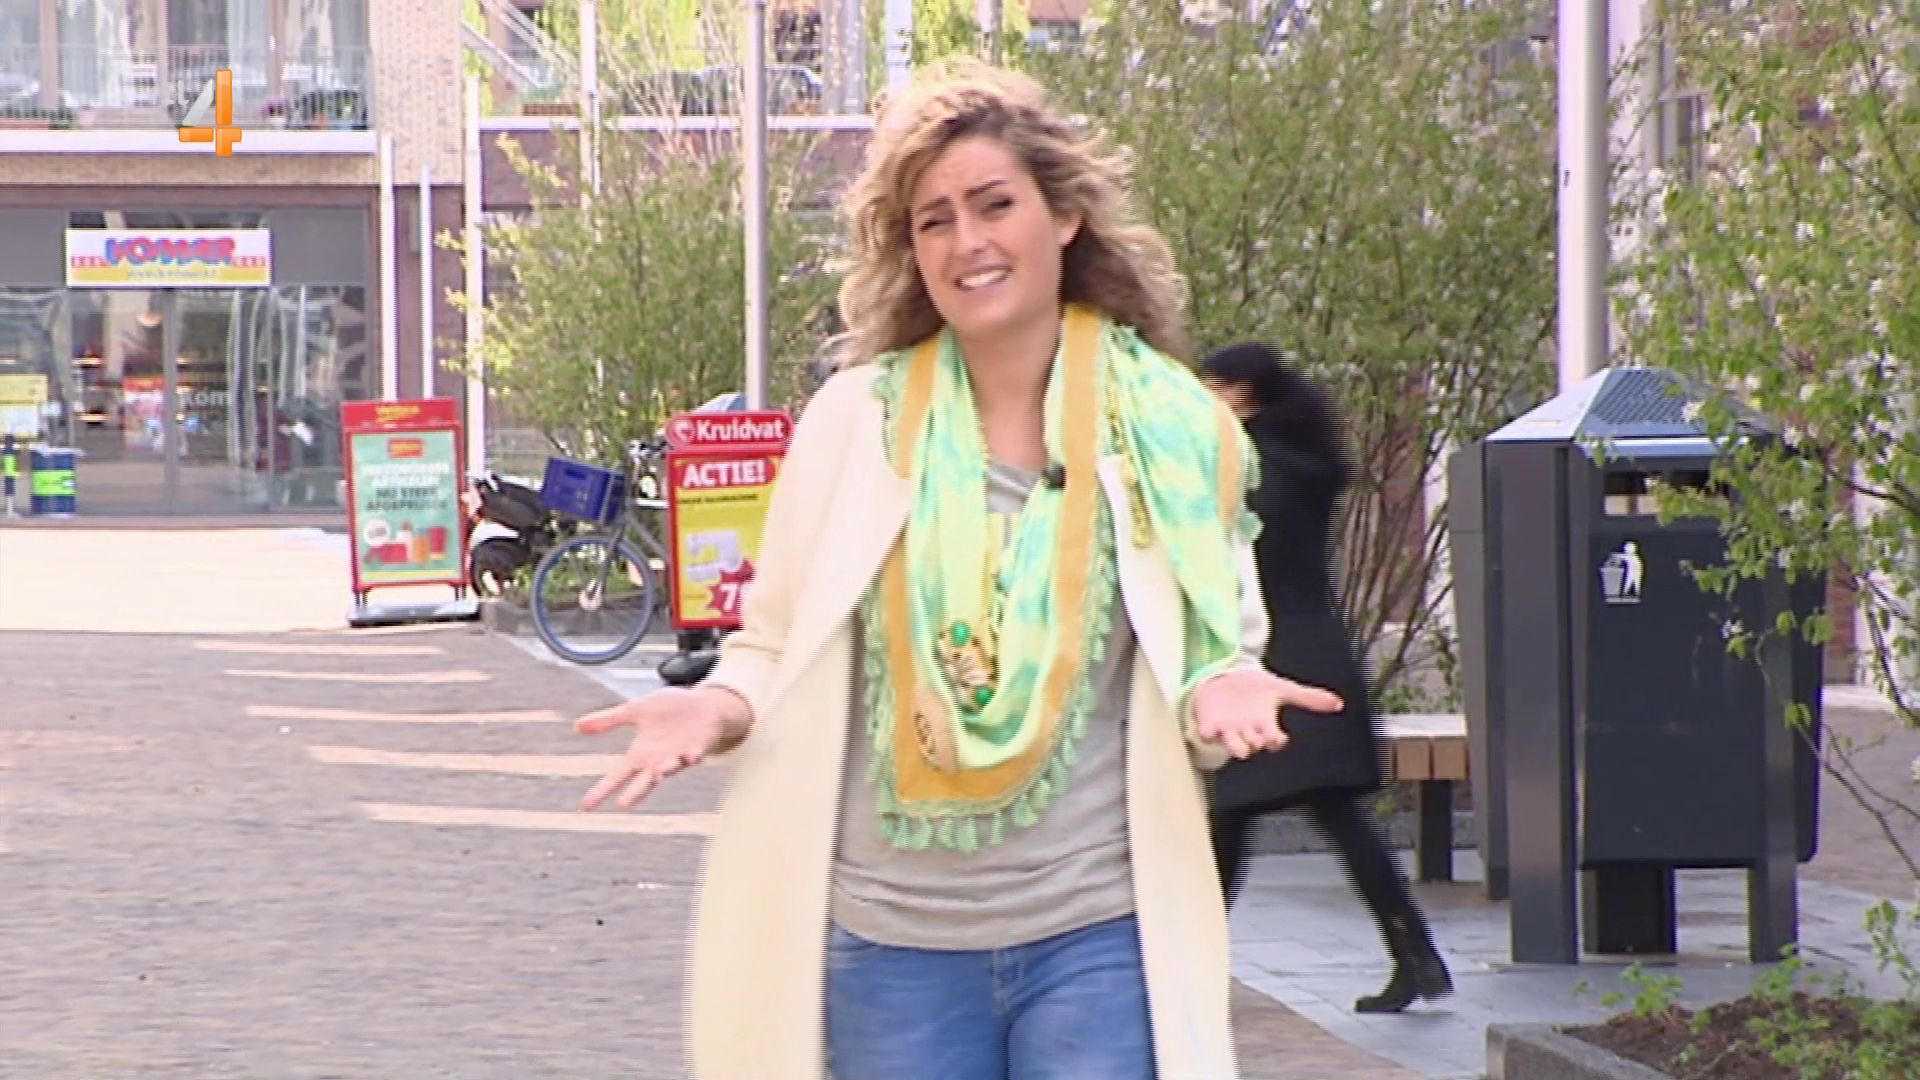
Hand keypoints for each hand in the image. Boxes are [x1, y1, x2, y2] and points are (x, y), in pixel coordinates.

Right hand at [574, 686, 747, 810]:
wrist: (701, 704)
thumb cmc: (669, 710)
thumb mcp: (634, 711)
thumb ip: (608, 720)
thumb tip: (576, 726)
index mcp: (640, 754)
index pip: (618, 775)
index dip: (602, 790)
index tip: (586, 806)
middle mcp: (657, 760)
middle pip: (643, 781)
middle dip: (634, 792)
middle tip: (623, 804)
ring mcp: (678, 756)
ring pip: (669, 768)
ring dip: (664, 771)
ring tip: (658, 773)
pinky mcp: (698, 747)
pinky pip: (694, 755)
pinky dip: (692, 757)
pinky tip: (691, 757)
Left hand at [1192, 668, 1343, 760]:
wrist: (1226, 679)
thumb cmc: (1254, 689)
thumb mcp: (1281, 689)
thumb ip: (1309, 697)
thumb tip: (1338, 703)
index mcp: (1266, 725)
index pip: (1275, 741)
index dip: (1276, 741)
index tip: (1278, 736)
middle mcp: (1248, 732)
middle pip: (1254, 746)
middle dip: (1255, 741)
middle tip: (1257, 734)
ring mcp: (1228, 730)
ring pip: (1234, 746)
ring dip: (1236, 745)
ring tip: (1238, 739)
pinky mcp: (1209, 724)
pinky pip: (1207, 734)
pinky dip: (1208, 732)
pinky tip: (1210, 728)